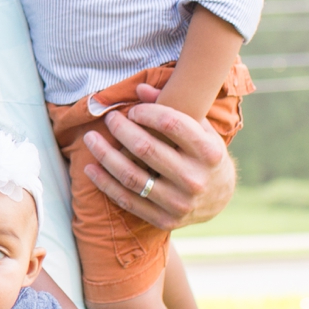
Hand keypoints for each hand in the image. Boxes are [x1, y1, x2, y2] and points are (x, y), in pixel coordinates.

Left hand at [82, 83, 235, 229]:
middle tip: (109, 119)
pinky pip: (127, 200)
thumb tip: (139, 88)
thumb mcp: (200, 130)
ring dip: (105, 155)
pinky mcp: (164, 220)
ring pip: (131, 176)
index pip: (172, 124)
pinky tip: (90, 167)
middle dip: (121, 129)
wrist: (218, 198)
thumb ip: (175, 107)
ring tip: (91, 138)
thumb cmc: (204, 155)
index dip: (146, 112)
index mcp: (209, 153)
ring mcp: (179, 203)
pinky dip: (105, 183)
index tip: (133, 110)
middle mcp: (195, 179)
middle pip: (145, 148)